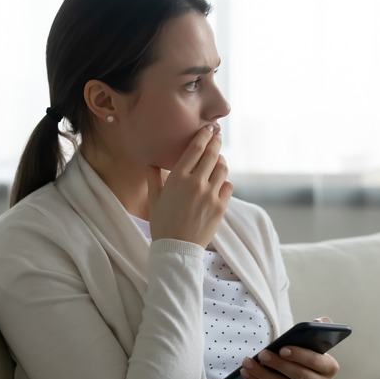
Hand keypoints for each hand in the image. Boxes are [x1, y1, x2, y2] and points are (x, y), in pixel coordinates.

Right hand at [146, 124, 232, 247]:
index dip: (204, 136)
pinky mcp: (220, 207)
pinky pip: (228, 187)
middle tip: (217, 136)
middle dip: (216, 142)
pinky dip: (225, 182)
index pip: (195, 149)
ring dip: (221, 162)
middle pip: (212, 155)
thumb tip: (150, 162)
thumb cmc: (162, 224)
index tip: (208, 128)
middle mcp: (196, 183)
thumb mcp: (154, 199)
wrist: (177, 249)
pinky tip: (220, 182)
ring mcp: (210, 195)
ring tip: (218, 160)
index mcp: (178, 179)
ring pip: (223, 169)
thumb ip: (153, 177)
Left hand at [239, 317, 339, 378]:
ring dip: (262, 374)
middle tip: (262, 354)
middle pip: (299, 376)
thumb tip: (318, 322)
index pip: (316, 362)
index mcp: (329, 368)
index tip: (282, 348)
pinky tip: (247, 374)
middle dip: (278, 364)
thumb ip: (320, 328)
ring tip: (247, 363)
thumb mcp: (315, 343)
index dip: (300, 356)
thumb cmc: (306, 356)